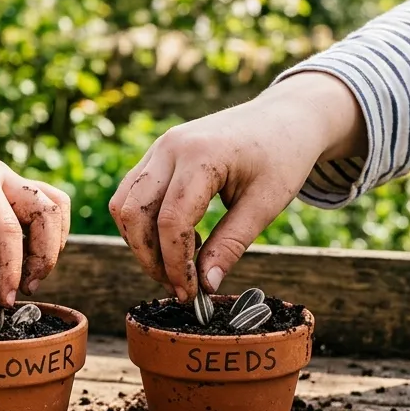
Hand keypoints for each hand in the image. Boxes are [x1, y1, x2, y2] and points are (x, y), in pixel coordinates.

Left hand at [0, 147, 70, 305]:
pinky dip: (45, 233)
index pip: (9, 229)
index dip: (12, 269)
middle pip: (47, 212)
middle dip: (44, 256)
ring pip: (54, 206)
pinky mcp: (9, 188)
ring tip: (29, 277)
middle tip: (25, 290)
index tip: (5, 300)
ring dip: (51, 243)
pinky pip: (44, 206)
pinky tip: (26, 259)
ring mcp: (7, 178)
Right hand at [109, 72, 366, 300]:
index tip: (190, 294)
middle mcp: (170, 147)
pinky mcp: (158, 153)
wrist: (285, 116)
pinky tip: (178, 239)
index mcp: (201, 155)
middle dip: (150, 257)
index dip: (175, 264)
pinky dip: (144, 223)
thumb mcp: (265, 205)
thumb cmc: (283, 155)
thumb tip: (206, 286)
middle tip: (178, 286)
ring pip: (124, 203)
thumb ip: (231, 244)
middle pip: (134, 213)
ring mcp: (160, 147)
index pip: (171, 221)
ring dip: (141, 242)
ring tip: (177, 264)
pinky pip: (133, 193)